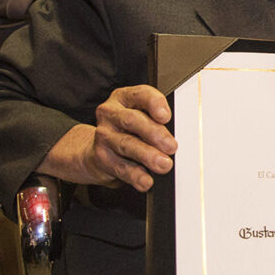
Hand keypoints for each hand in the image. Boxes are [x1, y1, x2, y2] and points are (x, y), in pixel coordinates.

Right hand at [41, 85, 176, 191]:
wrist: (97, 151)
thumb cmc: (128, 130)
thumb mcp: (142, 117)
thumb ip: (157, 121)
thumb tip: (177, 136)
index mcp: (124, 98)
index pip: (141, 95)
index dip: (154, 104)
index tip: (166, 116)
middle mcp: (111, 114)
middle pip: (132, 120)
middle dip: (154, 133)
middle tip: (171, 146)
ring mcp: (104, 136)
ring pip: (127, 144)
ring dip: (147, 155)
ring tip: (164, 164)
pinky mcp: (101, 158)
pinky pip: (121, 167)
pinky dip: (136, 175)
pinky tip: (146, 180)